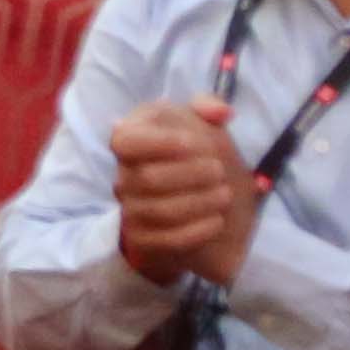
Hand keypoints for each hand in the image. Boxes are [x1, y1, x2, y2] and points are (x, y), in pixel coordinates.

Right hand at [108, 97, 254, 287]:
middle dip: (190, 175)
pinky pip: (167, 240)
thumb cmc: (195, 159)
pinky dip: (197, 230)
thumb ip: (209, 108)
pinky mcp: (144, 241)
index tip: (195, 143)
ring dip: (198, 202)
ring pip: (159, 211)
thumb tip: (222, 112)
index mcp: (131, 142)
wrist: (198, 209)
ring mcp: (131, 211)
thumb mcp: (201, 127)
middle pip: (147, 178)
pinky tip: (218, 220)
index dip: (159, 143)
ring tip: (225, 195)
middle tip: (219, 171)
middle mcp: (124, 178)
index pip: (125, 141)